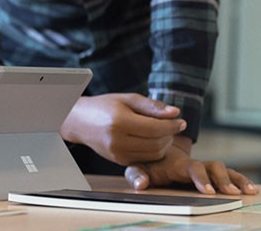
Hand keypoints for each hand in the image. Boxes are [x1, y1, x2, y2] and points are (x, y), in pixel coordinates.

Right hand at [60, 93, 185, 165]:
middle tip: (172, 126)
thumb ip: (152, 106)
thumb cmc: (104, 106)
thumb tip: (175, 113)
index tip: (181, 121)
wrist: (80, 121)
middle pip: (157, 144)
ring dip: (164, 145)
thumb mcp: (127, 99)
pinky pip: (144, 159)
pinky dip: (153, 151)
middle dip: (169, 135)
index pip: (156, 128)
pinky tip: (150, 139)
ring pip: (153, 154)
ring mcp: (117, 153)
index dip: (172, 125)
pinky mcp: (118, 161)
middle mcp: (117, 140)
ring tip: (162, 132)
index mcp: (119, 121)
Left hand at [125, 135, 258, 194]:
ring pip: (223, 169)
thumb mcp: (139, 168)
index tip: (207, 191)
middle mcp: (194, 164)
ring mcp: (204, 167)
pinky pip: (229, 174)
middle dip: (222, 180)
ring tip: (248, 191)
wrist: (157, 151)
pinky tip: (252, 189)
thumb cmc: (148, 163)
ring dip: (236, 179)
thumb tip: (141, 184)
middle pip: (212, 167)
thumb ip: (137, 175)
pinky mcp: (210, 172)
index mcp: (177, 164)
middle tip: (230, 193)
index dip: (200, 178)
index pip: (191, 168)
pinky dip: (240, 180)